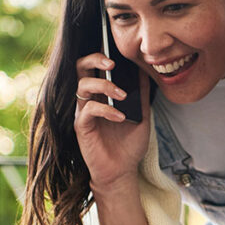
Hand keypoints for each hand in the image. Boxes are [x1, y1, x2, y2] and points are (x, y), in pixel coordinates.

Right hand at [74, 53, 151, 188]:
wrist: (122, 171)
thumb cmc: (129, 144)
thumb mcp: (142, 114)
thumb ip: (141, 94)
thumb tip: (144, 70)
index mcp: (101, 93)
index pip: (94, 65)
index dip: (101, 54)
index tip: (119, 53)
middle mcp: (89, 99)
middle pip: (80, 67)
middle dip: (94, 58)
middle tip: (112, 62)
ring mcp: (83, 112)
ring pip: (83, 85)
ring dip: (104, 85)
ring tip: (122, 95)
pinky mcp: (81, 126)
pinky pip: (89, 109)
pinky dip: (106, 109)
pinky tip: (120, 116)